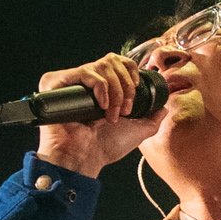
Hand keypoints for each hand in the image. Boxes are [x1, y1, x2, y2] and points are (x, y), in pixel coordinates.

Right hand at [32, 53, 165, 177]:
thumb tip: (163, 108)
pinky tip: (101, 105)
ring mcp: (71, 83)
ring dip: (115, 89)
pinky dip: (100, 87)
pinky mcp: (57, 84)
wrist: (85, 158)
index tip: (136, 89)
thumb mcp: (137, 131)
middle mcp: (86, 83)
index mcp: (101, 89)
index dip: (130, 70)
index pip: (117, 62)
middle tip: (125, 109)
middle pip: (112, 61)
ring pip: (101, 65)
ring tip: (111, 113)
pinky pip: (85, 72)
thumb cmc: (105, 148)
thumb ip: (152, 119)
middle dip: (125, 85)